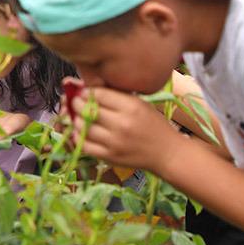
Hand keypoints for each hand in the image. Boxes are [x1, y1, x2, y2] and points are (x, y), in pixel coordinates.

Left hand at [67, 86, 182, 172]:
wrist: (167, 153)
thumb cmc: (153, 124)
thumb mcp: (140, 103)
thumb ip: (116, 95)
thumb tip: (86, 87)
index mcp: (131, 107)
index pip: (98, 94)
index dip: (86, 91)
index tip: (84, 92)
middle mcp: (122, 124)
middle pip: (87, 109)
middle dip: (77, 103)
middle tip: (77, 102)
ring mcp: (114, 142)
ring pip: (82, 127)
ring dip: (76, 119)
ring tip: (79, 116)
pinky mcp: (110, 157)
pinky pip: (84, 145)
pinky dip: (77, 136)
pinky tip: (80, 131)